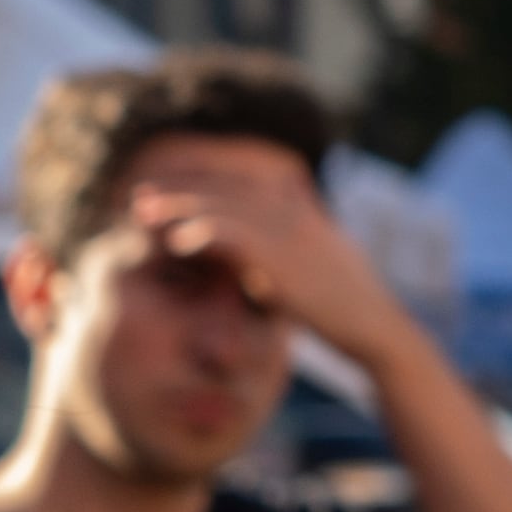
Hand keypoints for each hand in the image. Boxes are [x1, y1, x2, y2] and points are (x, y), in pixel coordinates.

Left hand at [120, 141, 417, 370]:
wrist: (374, 329)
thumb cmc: (341, 305)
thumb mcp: (310, 265)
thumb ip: (279, 248)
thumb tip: (245, 252)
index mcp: (298, 210)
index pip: (240, 183)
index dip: (199, 182)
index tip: (163, 187)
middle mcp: (293, 213)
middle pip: (225, 190)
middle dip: (180, 189)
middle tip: (138, 195)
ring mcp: (290, 234)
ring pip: (224, 208)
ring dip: (180, 207)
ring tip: (142, 212)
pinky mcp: (286, 261)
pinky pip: (237, 238)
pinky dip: (205, 234)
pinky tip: (177, 240)